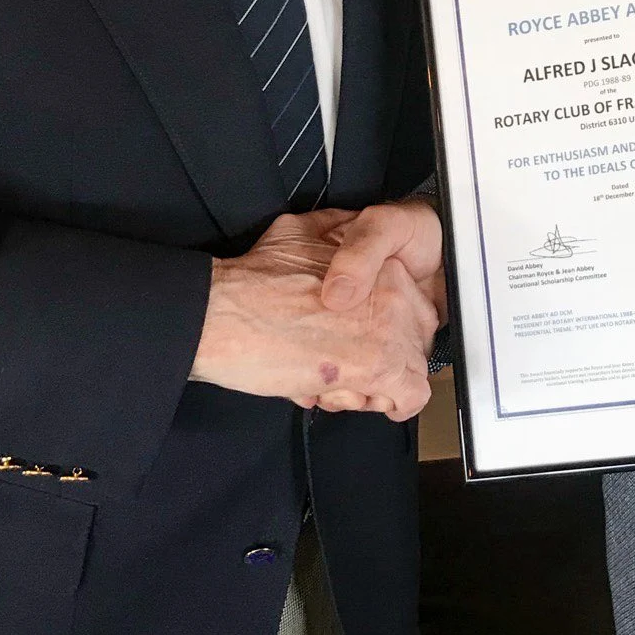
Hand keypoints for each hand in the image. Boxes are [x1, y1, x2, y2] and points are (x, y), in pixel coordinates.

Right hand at [192, 216, 438, 420]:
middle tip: (342, 369)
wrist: (223, 312)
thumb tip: (347, 258)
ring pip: (410, 370)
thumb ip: (334, 234)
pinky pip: (410, 394)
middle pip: (411, 340)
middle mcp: (391, 293)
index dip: (381, 330)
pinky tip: (358, 396)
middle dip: (380, 363)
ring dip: (377, 386)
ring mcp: (387, 328)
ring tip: (337, 385)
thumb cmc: (249, 281)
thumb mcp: (299, 230)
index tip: (356, 341)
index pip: (408, 306)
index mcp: (377, 264)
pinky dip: (392, 403)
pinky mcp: (377, 364)